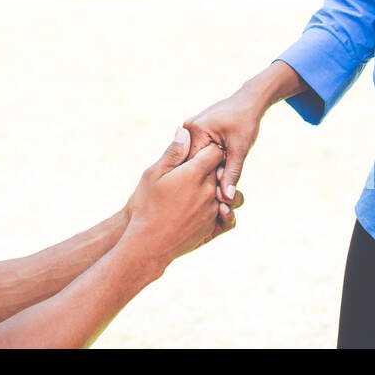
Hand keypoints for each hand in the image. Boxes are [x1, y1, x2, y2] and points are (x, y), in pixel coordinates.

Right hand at [123, 129, 237, 272]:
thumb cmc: (146, 206)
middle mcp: (208, 191)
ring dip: (221, 190)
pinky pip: (228, 216)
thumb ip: (173, 152)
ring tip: (204, 192)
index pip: (215, 152)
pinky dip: (224, 211)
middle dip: (215, 169)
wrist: (147, 244)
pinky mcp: (212, 228)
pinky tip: (212, 209)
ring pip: (228, 194)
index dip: (208, 150)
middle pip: (223, 171)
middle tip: (199, 172)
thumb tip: (184, 131)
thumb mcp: (153, 174)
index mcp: (194, 174)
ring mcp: (212, 211)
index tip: (199, 154)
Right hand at [184, 90, 263, 206]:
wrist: (249, 100)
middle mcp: (188, 128)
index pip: (193, 164)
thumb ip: (232, 173)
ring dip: (205, 169)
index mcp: (196, 130)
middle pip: (192, 161)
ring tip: (216, 183)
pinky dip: (206, 161)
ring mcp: (190, 128)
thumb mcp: (240, 149)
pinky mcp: (195, 130)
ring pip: (194, 158)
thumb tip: (227, 198)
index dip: (204, 181)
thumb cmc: (246, 121)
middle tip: (216, 194)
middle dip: (205, 175)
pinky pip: (197, 151)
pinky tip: (216, 170)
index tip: (214, 196)